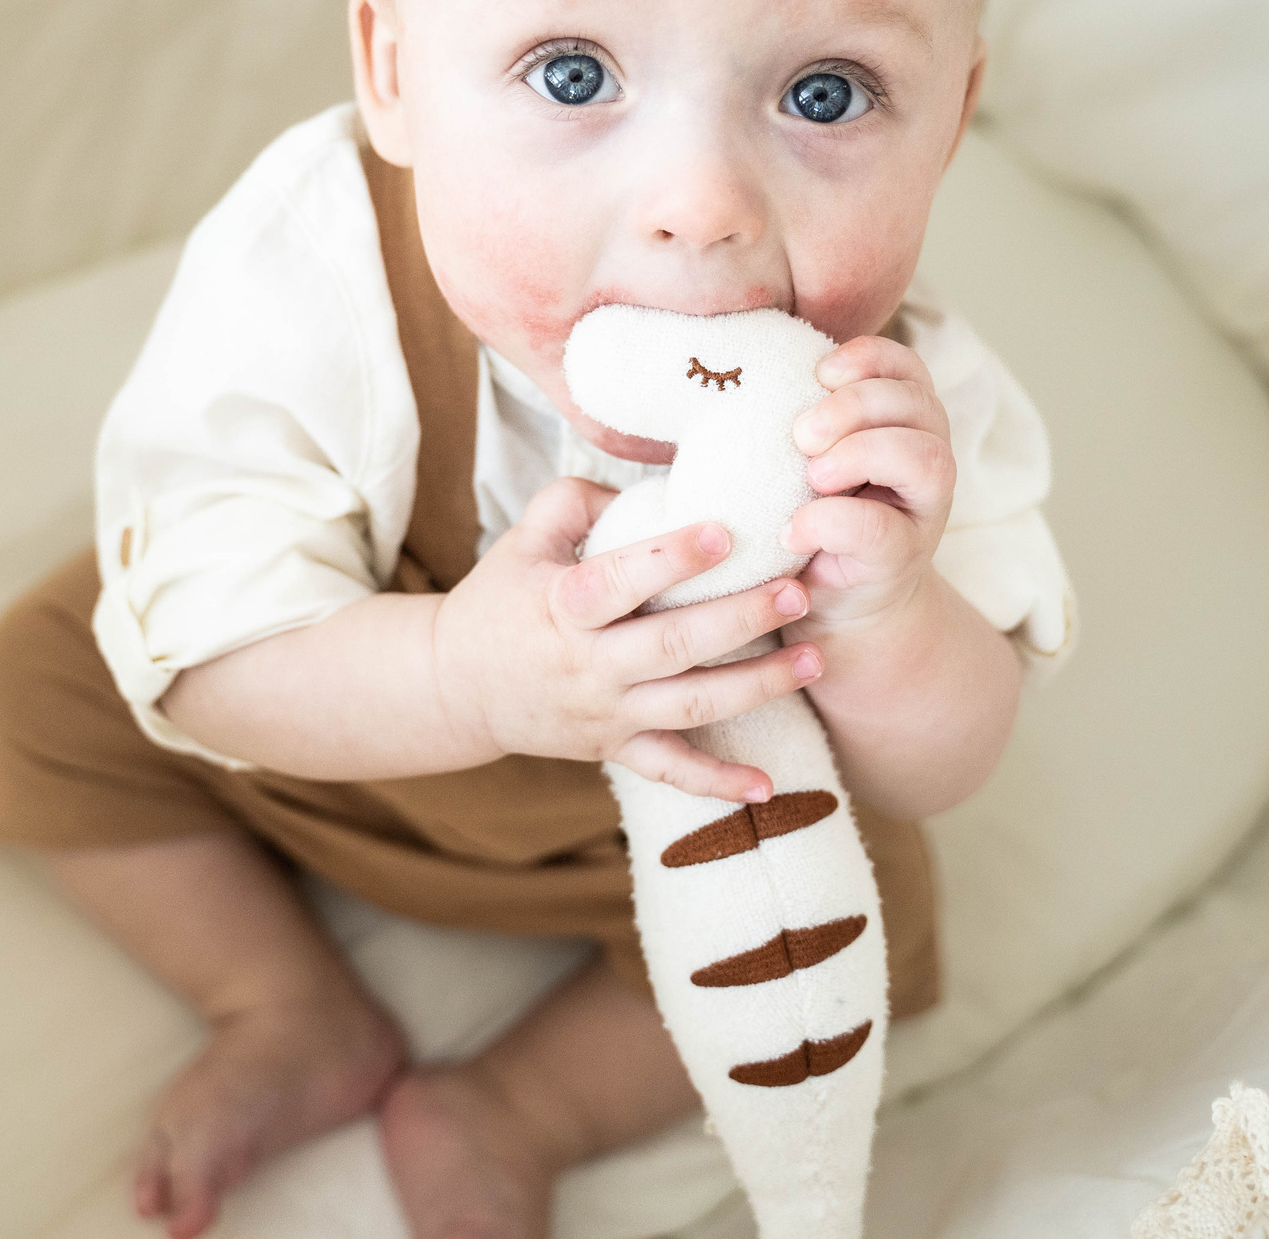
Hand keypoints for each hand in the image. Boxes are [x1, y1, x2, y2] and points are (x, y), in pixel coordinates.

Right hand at [432, 478, 823, 802]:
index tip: (725, 531)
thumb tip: (651, 483)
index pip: (621, 580)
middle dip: (741, 619)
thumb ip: (578, 500)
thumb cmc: (499, 599)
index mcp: (562, 606)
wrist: (453, 687)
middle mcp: (588, 666)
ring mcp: (606, 714)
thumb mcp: (523, 537)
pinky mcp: (615, 749)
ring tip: (815, 658)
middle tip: (797, 591)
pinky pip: (672, 772)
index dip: (672, 558)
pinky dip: (719, 785)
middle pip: (674, 646)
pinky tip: (768, 787)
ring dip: (758, 686)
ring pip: (691, 706)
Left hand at [784, 334, 955, 632]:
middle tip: (802, 435)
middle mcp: (926, 459)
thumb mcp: (809, 459)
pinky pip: (881, 529)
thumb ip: (802, 420)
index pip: (906, 367)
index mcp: (904, 422)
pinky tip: (792, 530)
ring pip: (924, 458)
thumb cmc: (814, 515)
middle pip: (917, 403)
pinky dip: (830, 522)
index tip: (819, 372)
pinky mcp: (902, 558)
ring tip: (812, 476)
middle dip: (855, 406)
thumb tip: (738, 374)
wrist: (835, 604)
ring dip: (860, 453)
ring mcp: (923, 511)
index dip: (868, 358)